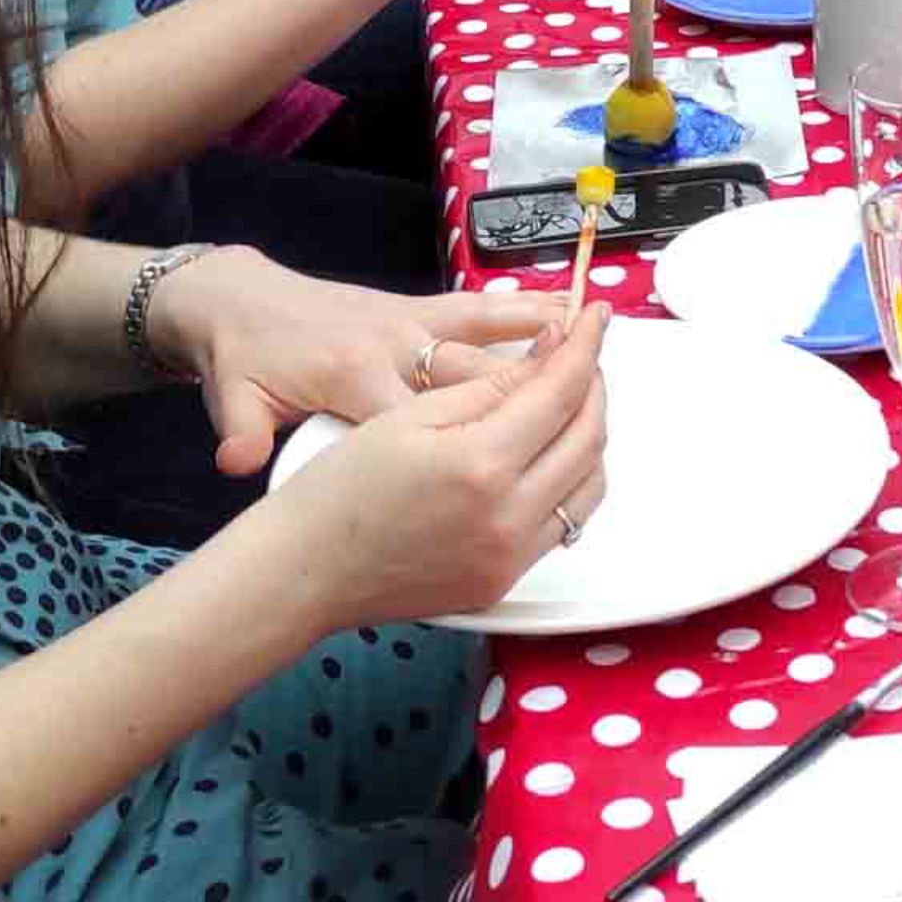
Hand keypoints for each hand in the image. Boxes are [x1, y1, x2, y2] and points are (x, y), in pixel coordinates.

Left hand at [150, 243, 579, 475]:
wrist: (237, 301)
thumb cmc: (244, 361)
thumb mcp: (236, 399)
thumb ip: (244, 432)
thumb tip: (237, 462)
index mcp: (352, 379)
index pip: (419, 415)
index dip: (469, 438)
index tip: (518, 469)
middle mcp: (393, 346)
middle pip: (471, 377)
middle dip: (528, 395)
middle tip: (586, 417)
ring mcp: (410, 322)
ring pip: (486, 338)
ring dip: (542, 349)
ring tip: (598, 361)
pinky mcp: (416, 305)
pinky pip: (481, 309)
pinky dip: (527, 310)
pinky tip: (572, 314)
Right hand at [260, 303, 611, 632]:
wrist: (305, 570)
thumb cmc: (340, 490)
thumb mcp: (412, 414)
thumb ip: (491, 385)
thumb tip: (550, 356)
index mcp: (481, 465)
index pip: (562, 392)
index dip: (585, 346)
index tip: (596, 318)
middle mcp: (507, 517)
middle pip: (588, 437)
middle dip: (594, 386)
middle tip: (580, 357)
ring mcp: (509, 557)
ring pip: (589, 485)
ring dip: (589, 436)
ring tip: (566, 403)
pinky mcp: (503, 582)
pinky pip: (564, 525)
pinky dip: (570, 483)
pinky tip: (548, 456)